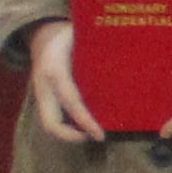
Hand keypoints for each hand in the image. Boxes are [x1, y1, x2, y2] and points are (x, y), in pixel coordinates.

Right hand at [22, 23, 102, 144]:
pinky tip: (88, 125)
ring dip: (71, 134)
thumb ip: (97, 47)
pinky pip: (54, 118)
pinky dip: (69, 126)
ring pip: (50, 124)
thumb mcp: (79, 35)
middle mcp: (44, 87)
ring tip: (94, 133)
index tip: (101, 135)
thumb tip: (129, 56)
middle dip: (71, 137)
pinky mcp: (43, 101)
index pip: (71, 102)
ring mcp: (41, 96)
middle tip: (97, 137)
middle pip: (51, 123)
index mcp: (55, 70)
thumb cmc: (69, 36)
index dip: (86, 121)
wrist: (43, 37)